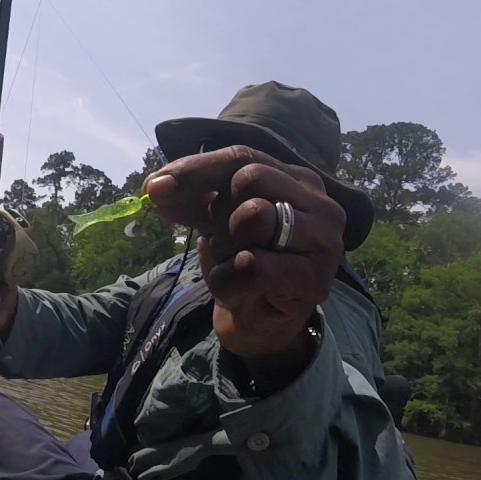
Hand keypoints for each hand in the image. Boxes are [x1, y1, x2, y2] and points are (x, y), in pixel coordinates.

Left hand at [144, 146, 345, 366]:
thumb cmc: (240, 263)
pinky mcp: (316, 280)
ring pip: (255, 216)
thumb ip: (189, 199)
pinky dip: (227, 282)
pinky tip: (234, 291)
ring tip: (230, 266)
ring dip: (223, 248)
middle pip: (250, 179)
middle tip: (220, 243)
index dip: (196, 169)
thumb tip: (155, 186)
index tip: (155, 187)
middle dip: (219, 214)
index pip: (242, 157)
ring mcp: (325, 241)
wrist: (257, 322)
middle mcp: (320, 203)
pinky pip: (253, 266)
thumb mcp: (212, 222)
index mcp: (296, 179)